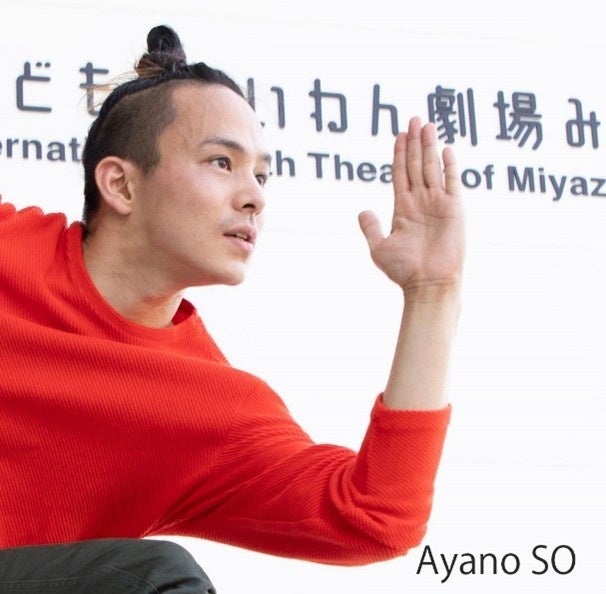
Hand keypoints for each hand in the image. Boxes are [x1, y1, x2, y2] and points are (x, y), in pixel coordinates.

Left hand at [358, 117, 463, 297]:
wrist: (428, 284)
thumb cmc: (404, 270)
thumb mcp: (379, 248)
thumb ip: (370, 227)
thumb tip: (363, 210)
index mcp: (403, 208)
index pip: (400, 174)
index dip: (399, 154)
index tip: (398, 135)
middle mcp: (420, 202)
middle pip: (416, 165)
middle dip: (414, 142)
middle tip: (413, 119)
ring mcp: (438, 204)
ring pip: (432, 168)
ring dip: (429, 146)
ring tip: (426, 124)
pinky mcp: (454, 210)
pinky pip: (452, 182)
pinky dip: (449, 166)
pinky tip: (445, 149)